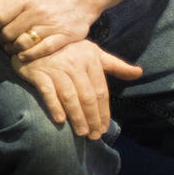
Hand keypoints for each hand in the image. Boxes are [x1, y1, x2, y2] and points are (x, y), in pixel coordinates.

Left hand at [0, 0, 98, 60]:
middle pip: (10, 32)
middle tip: (4, 39)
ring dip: (13, 49)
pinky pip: (42, 50)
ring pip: (24, 43)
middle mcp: (39, 10)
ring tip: (12, 48)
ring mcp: (52, 24)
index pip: (0, 16)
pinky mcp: (65, 36)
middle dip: (3, 38)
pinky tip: (23, 55)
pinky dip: (29, 55)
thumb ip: (3, 0)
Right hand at [12, 39, 141, 140]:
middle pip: (87, 97)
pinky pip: (48, 91)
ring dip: (77, 117)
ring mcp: (55, 67)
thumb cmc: (67, 48)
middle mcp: (74, 63)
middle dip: (92, 119)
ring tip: (81, 133)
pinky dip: (54, 106)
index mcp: (90, 59)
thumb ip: (115, 64)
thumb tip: (139, 72)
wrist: (34, 38)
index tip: (104, 128)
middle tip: (94, 136)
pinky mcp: (38, 72)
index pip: (100, 91)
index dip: (104, 112)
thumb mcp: (92, 52)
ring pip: (70, 96)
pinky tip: (60, 120)